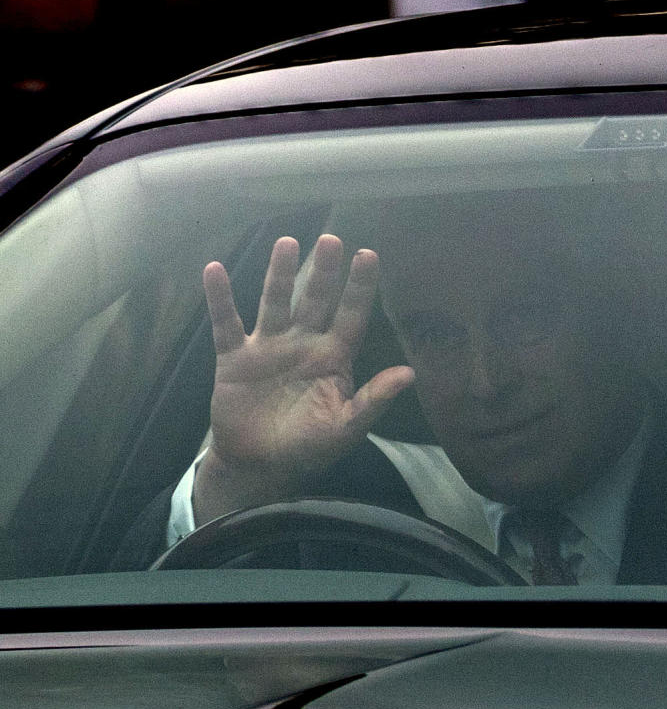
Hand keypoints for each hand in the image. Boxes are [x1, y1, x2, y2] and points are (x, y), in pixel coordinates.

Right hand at [194, 235, 413, 522]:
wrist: (259, 468)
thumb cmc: (309, 448)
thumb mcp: (346, 427)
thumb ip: (374, 399)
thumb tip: (410, 373)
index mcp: (333, 358)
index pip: (351, 316)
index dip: (359, 288)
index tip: (368, 254)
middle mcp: (303, 344)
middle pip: (315, 300)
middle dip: (324, 272)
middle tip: (331, 240)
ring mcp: (269, 347)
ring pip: (275, 302)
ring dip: (279, 274)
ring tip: (287, 243)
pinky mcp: (234, 358)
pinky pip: (226, 323)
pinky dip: (220, 299)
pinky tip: (214, 269)